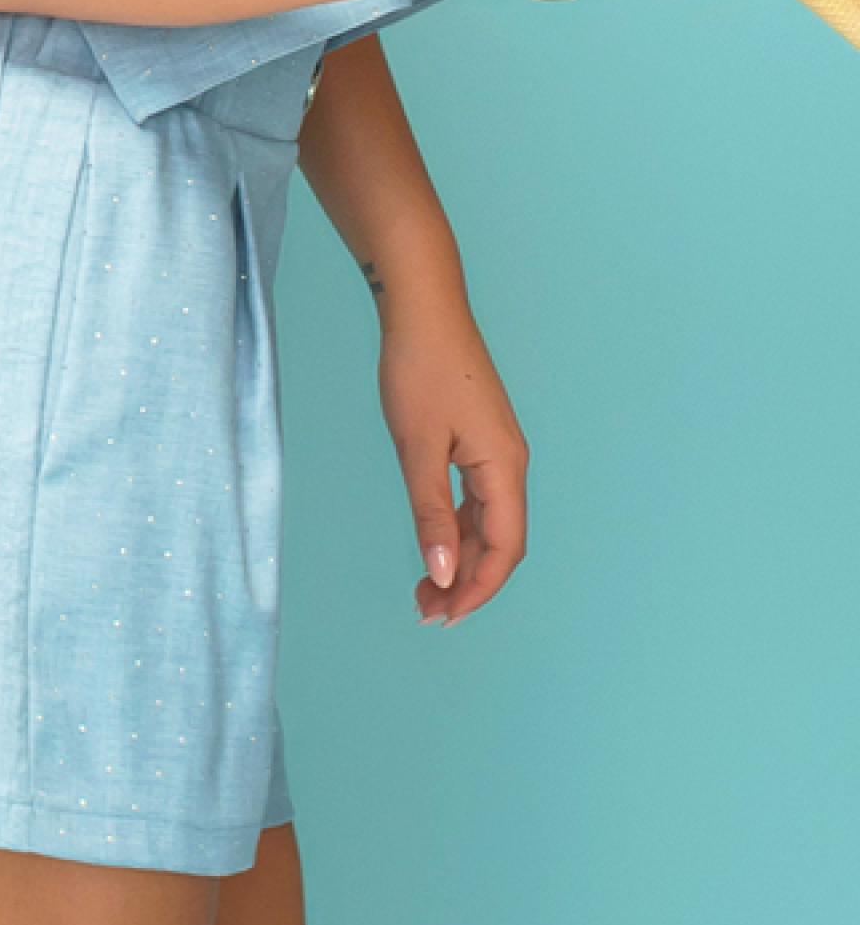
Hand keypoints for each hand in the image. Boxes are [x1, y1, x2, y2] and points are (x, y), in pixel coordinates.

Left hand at [378, 296, 528, 625]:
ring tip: (425, 588)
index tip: (443, 617)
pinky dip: (456, 527)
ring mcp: (496, 450)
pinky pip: (476, 499)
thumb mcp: (416, 446)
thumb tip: (443, 573)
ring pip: (488, 522)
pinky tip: (434, 544)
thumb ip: (430, 514)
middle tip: (425, 611)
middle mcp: (509, 463)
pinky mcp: (480, 439)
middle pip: (500, 541)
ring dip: (460, 558)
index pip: (504, 548)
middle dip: (467, 582)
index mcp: (503, 467)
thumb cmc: (419, 368)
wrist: (422, 307)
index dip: (478, 590)